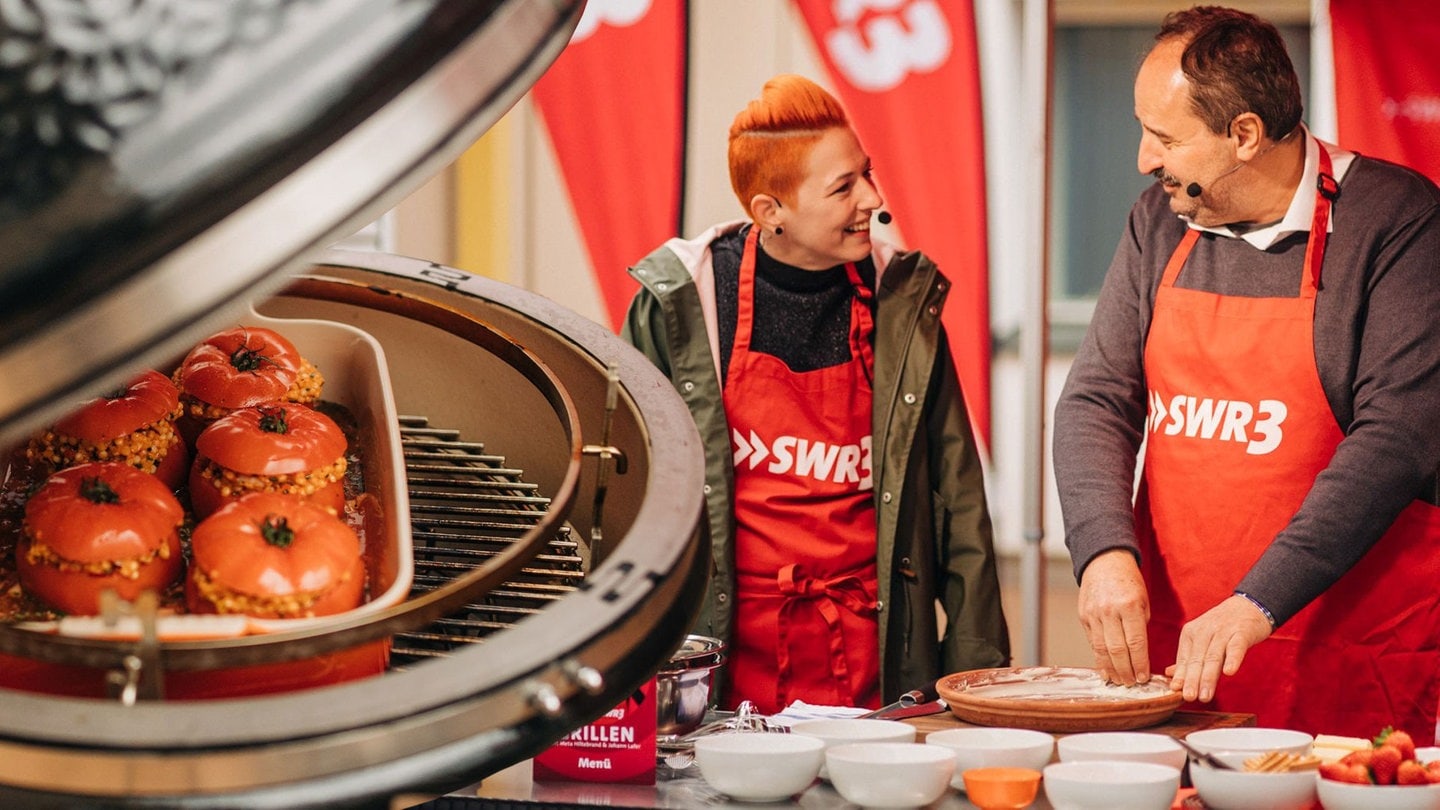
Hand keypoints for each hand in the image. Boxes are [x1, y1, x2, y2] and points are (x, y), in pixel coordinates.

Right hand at [1077, 549, 1150, 685]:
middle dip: (1126, 671)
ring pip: (1102, 649)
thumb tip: (1140, 654)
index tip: (1144, 677)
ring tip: (1120, 681)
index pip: (1136, 642)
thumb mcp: (1143, 601)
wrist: (1104, 562)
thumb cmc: (1128, 582)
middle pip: (1118, 650)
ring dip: (1112, 669)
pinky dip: (1099, 659)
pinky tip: (1106, 669)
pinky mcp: (1083, 617)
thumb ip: (1140, 626)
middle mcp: (1110, 611)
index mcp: (1130, 606)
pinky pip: (1092, 642)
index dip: (1140, 663)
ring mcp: (1094, 614)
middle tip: (1132, 684)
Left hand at [1163, 594, 1272, 701]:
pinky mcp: (1242, 632)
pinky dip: (1232, 659)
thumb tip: (1171, 675)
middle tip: (1188, 697)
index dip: (1181, 676)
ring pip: (1213, 656)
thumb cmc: (1224, 627)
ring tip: (1205, 695)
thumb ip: (1189, 658)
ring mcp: (1223, 631)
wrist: (1250, 605)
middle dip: (1192, 680)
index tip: (1176, 692)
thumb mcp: (1202, 639)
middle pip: (1197, 659)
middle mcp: (1204, 631)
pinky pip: (1236, 647)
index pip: (1185, 659)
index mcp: (1191, 633)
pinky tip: (1229, 672)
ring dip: (1208, 677)